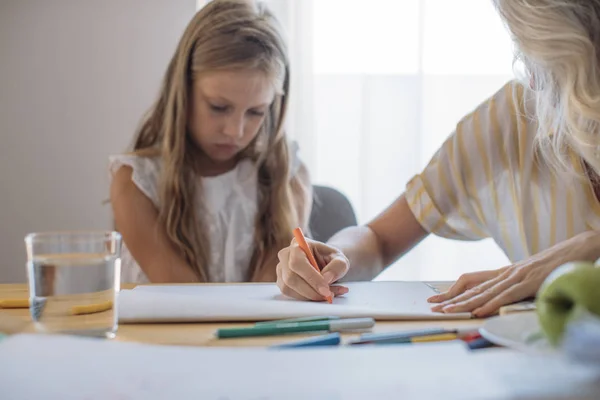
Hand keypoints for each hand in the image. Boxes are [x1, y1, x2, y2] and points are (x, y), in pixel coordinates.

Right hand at [276, 238, 349, 300]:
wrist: (326, 264)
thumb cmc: (332, 260)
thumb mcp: (341, 260)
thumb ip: (337, 266)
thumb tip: (326, 278)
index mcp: (298, 244)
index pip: (298, 262)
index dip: (311, 277)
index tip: (325, 290)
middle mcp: (285, 255)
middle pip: (291, 277)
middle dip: (311, 291)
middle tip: (329, 296)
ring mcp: (281, 269)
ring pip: (289, 288)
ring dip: (311, 296)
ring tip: (330, 294)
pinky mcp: (282, 282)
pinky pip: (291, 295)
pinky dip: (308, 299)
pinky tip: (321, 295)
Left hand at [427, 232, 599, 316]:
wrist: (581, 247)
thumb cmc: (559, 264)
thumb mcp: (533, 277)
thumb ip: (518, 287)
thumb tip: (505, 299)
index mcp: (507, 272)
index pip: (474, 282)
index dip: (455, 291)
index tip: (439, 300)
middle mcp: (508, 272)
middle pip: (473, 287)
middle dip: (452, 299)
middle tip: (432, 307)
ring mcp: (518, 275)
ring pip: (485, 292)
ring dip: (465, 303)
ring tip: (448, 311)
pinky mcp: (531, 281)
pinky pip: (507, 295)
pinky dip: (491, 303)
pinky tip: (478, 311)